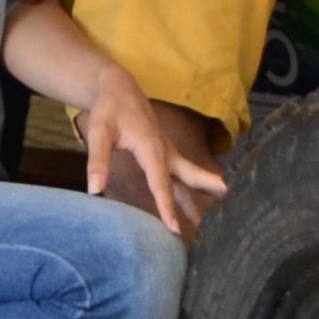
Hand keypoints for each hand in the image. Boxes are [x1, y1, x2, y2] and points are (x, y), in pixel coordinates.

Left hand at [80, 67, 228, 234]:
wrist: (120, 88)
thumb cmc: (109, 109)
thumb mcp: (99, 131)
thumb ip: (98, 160)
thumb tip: (94, 190)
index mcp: (151, 147)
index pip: (160, 183)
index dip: (167, 207)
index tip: (175, 229)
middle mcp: (166, 152)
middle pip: (190, 175)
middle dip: (207, 192)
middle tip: (224, 214)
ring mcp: (169, 154)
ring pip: (191, 177)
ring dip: (205, 194)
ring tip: (218, 220)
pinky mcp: (168, 156)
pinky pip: (185, 175)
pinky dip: (196, 188)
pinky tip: (198, 207)